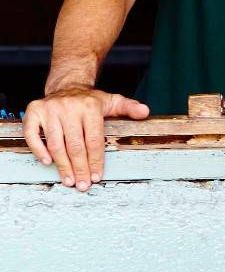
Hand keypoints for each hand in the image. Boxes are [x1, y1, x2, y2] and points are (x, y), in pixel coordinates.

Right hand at [23, 87, 148, 189]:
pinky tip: (48, 162)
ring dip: (62, 166)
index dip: (95, 161)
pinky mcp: (34, 111)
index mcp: (90, 106)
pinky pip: (33, 135)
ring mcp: (50, 108)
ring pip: (56, 144)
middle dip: (80, 168)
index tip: (96, 177)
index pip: (93, 140)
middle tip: (82, 185)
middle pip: (75, 146)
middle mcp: (69, 107)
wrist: (67, 85)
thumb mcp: (112, 101)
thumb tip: (145, 112)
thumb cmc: (90, 101)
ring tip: (69, 180)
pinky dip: (38, 150)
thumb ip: (129, 108)